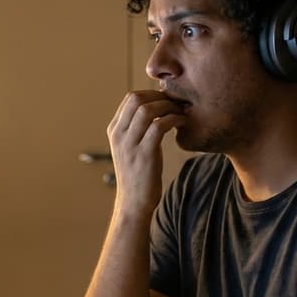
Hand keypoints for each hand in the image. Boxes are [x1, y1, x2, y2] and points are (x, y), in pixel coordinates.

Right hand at [107, 91, 185, 215]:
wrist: (134, 202)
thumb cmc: (138, 174)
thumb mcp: (131, 147)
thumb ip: (136, 128)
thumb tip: (155, 108)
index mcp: (114, 130)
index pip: (130, 98)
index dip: (152, 93)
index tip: (168, 100)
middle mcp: (119, 135)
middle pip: (137, 99)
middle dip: (160, 96)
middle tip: (176, 103)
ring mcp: (130, 145)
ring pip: (147, 110)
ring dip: (168, 106)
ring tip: (180, 112)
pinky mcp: (144, 155)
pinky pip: (159, 127)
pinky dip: (173, 119)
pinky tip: (182, 123)